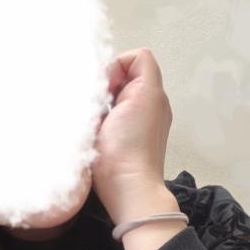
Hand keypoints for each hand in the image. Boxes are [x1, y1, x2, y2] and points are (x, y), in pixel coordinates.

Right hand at [91, 48, 172, 224]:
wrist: (126, 189)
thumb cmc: (129, 146)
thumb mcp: (142, 96)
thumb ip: (137, 70)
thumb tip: (113, 74)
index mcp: (153, 93)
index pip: (133, 59)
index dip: (116, 67)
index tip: (106, 89)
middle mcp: (150, 106)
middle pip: (121, 78)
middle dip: (105, 88)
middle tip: (98, 107)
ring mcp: (138, 126)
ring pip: (112, 98)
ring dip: (100, 105)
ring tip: (96, 123)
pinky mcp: (124, 143)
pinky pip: (110, 118)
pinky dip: (100, 121)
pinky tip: (96, 135)